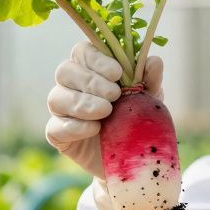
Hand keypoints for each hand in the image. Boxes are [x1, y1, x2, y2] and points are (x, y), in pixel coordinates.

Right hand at [46, 41, 163, 178]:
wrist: (130, 158)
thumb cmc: (136, 120)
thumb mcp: (149, 99)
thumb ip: (149, 80)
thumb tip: (153, 61)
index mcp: (89, 69)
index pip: (82, 52)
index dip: (96, 59)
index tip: (117, 73)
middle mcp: (70, 86)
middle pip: (64, 71)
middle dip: (90, 82)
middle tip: (114, 95)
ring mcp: (61, 110)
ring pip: (56, 98)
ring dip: (82, 103)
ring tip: (106, 112)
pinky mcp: (57, 135)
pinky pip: (55, 127)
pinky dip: (75, 127)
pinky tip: (94, 129)